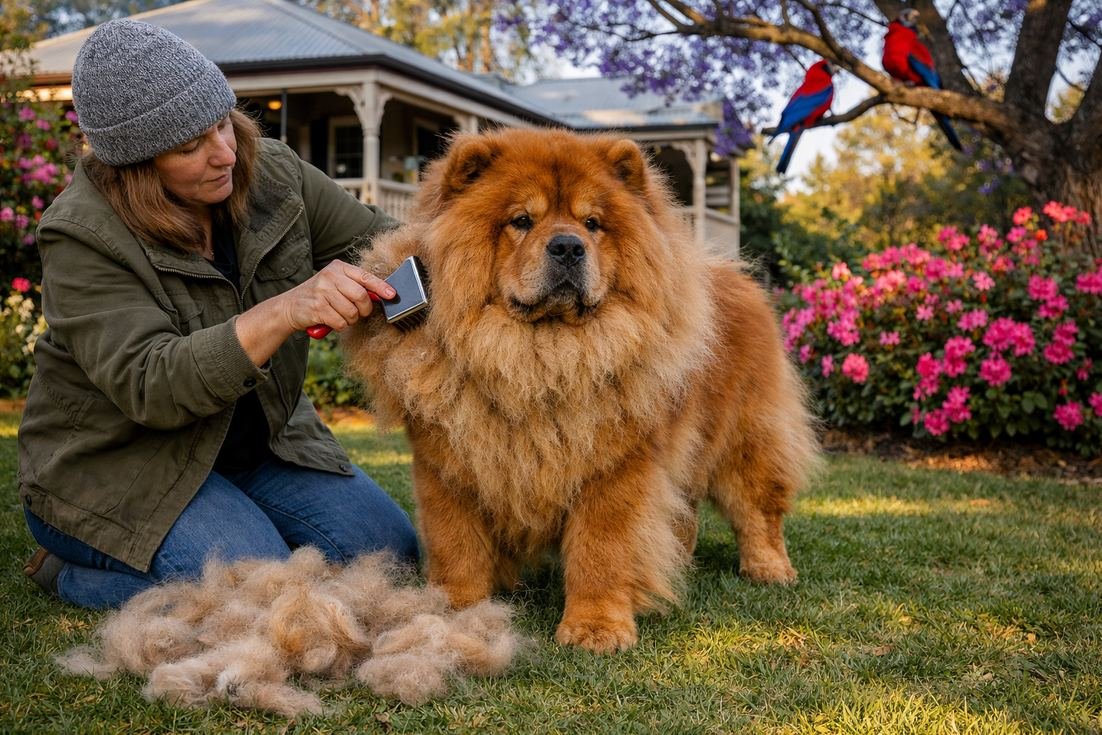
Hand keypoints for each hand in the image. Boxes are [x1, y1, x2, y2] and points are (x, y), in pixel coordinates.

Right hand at [235, 260, 395, 366]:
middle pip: (361, 296)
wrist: (289, 307)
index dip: (381, 287)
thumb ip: (355, 287)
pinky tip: (330, 320)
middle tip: (359, 313)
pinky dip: (339, 326)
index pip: (365, 276)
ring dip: (349, 320)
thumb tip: (381, 295)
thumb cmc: (319, 297)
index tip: (392, 295)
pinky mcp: (317, 307)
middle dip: (364, 309)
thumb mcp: (335, 285)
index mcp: (338, 268)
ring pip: (351, 312)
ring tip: (339, 316)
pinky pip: (340, 322)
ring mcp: (322, 291)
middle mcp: (330, 276)